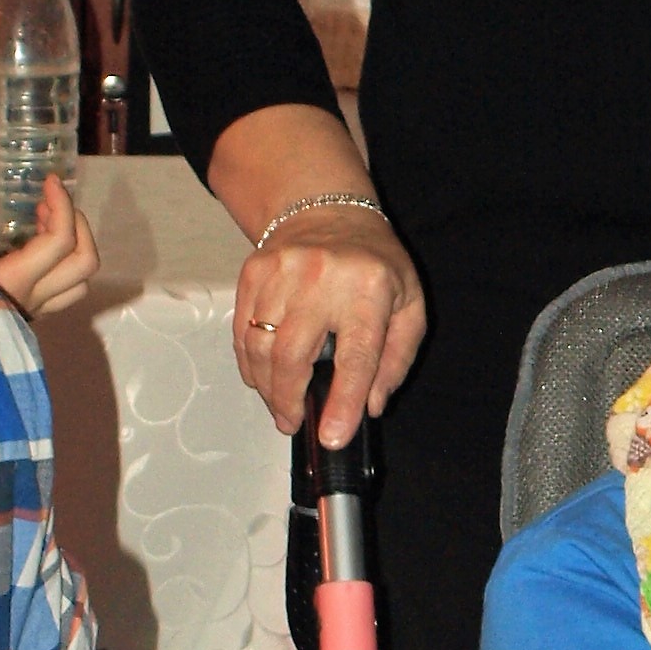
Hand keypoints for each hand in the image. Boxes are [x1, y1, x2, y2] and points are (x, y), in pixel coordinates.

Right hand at [0, 172, 99, 317]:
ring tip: (45, 223)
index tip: (50, 182)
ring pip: (79, 282)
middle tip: (51, 203)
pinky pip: (62, 293)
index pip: (60, 240)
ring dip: (74, 247)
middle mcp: (35, 298)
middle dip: (78, 225)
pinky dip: (61, 266)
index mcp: (17, 281)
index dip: (63, 206)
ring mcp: (34, 311)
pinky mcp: (26, 317)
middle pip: (85, 262)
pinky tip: (34, 250)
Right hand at [232, 204, 427, 440]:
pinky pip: (242, 331)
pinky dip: (250, 362)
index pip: (356, 357)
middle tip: (293, 422)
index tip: (332, 436)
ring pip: (260, 346)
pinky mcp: (252, 273)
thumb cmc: (374, 264)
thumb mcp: (409, 306)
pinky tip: (264, 376)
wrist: (330, 213)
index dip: (343, 402)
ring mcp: (281, 272)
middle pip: (292, 354)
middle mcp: (321, 278)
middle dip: (288, 400)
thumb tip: (370, 406)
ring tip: (280, 404)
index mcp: (369, 289)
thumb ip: (396, 359)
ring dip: (267, 386)